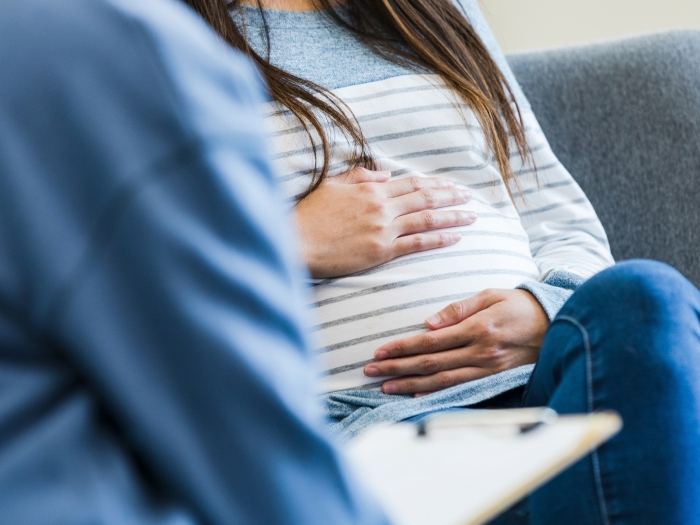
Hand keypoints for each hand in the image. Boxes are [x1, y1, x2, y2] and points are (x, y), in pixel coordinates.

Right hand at [295, 167, 475, 277]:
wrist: (298, 242)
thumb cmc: (309, 214)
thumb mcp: (332, 185)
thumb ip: (360, 176)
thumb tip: (385, 174)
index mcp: (370, 189)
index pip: (410, 183)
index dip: (434, 183)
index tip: (450, 185)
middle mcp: (382, 206)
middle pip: (425, 198)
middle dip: (451, 197)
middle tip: (469, 197)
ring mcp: (383, 229)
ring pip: (427, 220)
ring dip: (453, 217)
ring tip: (471, 216)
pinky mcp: (381, 251)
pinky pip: (417, 244)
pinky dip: (438, 239)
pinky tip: (455, 238)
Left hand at [363, 289, 548, 395]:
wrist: (556, 324)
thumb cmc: (519, 305)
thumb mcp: (490, 295)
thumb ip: (458, 309)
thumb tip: (428, 323)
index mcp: (477, 328)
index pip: (430, 341)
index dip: (402, 347)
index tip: (379, 351)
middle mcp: (480, 353)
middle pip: (430, 363)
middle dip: (397, 368)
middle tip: (370, 371)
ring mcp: (487, 370)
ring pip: (441, 380)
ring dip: (409, 384)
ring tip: (385, 387)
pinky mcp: (493, 379)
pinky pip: (460, 388)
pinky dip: (435, 393)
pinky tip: (415, 395)